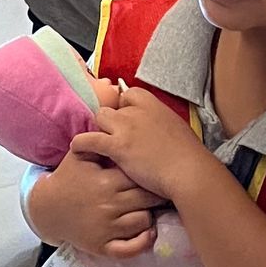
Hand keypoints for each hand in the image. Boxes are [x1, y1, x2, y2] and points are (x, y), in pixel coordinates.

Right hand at [28, 141, 155, 257]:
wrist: (46, 208)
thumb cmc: (66, 179)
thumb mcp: (78, 156)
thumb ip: (98, 143)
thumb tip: (117, 128)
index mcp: (106, 181)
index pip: (139, 176)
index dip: (150, 174)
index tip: (157, 173)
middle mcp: (110, 205)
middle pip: (147, 199)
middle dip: (157, 195)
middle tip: (162, 191)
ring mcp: (107, 228)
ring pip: (143, 222)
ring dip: (150, 215)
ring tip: (153, 209)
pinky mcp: (103, 246)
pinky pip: (130, 249)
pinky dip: (143, 242)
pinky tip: (149, 233)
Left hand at [69, 84, 207, 203]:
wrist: (188, 172)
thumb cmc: (188, 156)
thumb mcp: (176, 129)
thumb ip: (160, 123)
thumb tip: (155, 129)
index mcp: (153, 105)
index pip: (129, 94)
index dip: (123, 107)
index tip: (124, 119)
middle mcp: (137, 111)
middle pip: (111, 106)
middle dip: (109, 120)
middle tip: (111, 135)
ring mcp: (126, 127)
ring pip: (99, 118)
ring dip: (97, 129)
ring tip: (94, 142)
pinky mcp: (117, 146)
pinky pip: (89, 139)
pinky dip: (81, 143)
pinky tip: (77, 148)